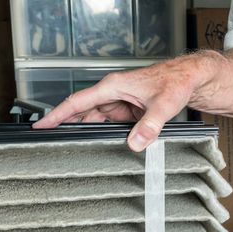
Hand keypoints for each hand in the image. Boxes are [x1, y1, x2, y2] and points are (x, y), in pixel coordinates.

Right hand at [33, 58, 204, 151]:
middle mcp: (113, 94)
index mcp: (113, 87)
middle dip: (68, 128)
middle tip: (52, 145)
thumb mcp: (163, 105)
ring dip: (87, 134)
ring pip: (96, 121)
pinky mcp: (129, 112)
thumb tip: (135, 143)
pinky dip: (105, 135)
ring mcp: (120, 103)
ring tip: (74, 151)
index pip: (78, 102)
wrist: (190, 79)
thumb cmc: (176, 82)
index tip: (41, 125)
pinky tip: (101, 147)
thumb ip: (149, 126)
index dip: (57, 114)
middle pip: (83, 113)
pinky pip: (110, 125)